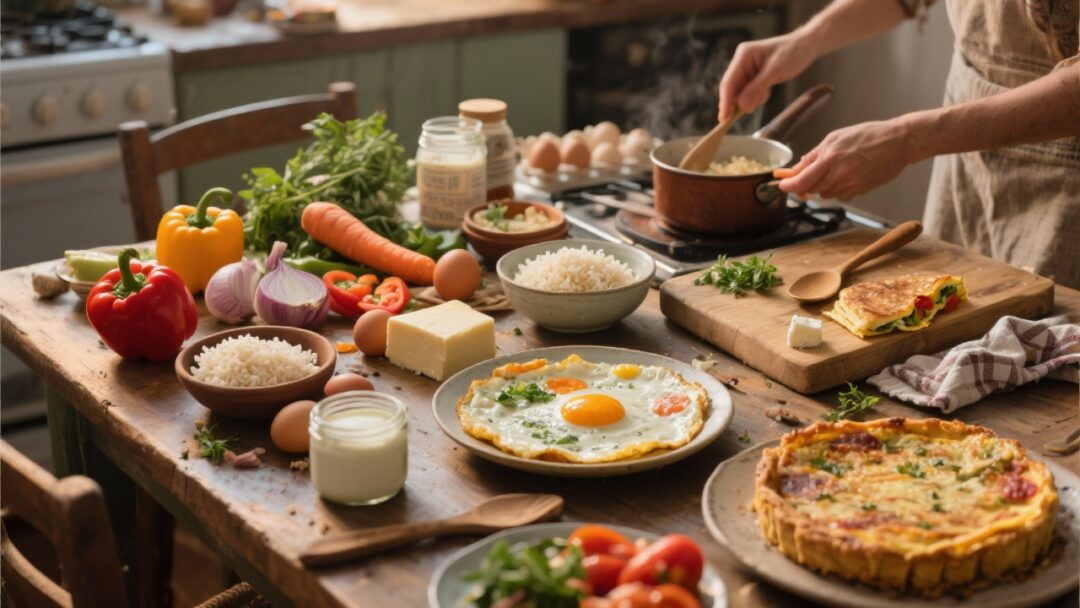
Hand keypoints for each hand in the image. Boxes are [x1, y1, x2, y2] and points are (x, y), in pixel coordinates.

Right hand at [718, 33, 818, 120]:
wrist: (806, 46)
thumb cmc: (793, 52)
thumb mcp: (775, 70)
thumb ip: (757, 88)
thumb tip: (741, 106)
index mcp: (743, 55)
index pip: (728, 82)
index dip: (725, 101)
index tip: (723, 118)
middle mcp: (741, 62)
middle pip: (732, 89)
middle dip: (739, 101)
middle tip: (746, 112)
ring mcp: (747, 70)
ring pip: (741, 93)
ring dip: (751, 99)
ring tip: (766, 92)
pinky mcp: (754, 76)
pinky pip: (749, 93)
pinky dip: (757, 97)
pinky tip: (768, 90)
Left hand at [778, 120, 912, 200]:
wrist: (900, 142)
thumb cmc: (870, 134)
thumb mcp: (837, 136)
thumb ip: (815, 154)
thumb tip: (798, 167)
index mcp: (830, 157)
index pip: (801, 181)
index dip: (788, 185)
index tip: (781, 184)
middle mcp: (839, 174)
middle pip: (810, 190)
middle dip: (803, 186)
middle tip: (802, 178)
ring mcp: (850, 185)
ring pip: (824, 194)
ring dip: (820, 186)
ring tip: (831, 170)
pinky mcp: (860, 191)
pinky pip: (840, 195)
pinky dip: (836, 189)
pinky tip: (845, 175)